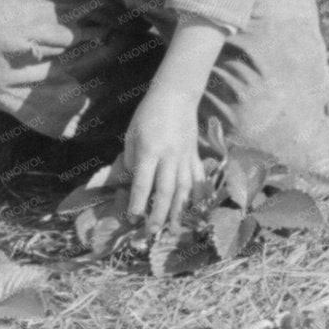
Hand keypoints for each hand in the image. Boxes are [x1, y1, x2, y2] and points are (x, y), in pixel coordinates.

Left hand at [120, 93, 204, 230]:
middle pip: (165, 190)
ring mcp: (185, 157)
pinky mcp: (195, 156)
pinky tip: (196, 210)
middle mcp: (169, 156)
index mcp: (150, 149)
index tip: (132, 218)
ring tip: (172, 229)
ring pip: (183, 189)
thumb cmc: (148, 114)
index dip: (137, 201)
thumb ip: (131, 159)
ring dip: (178, 211)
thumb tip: (131, 181)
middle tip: (151, 233)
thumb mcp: (131, 134)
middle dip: (158, 214)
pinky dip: (197, 196)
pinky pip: (197, 179)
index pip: (143, 181)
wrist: (176, 95)